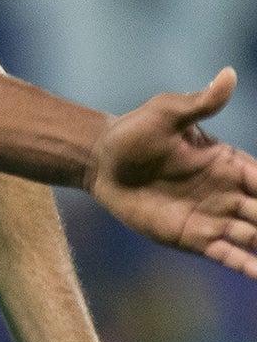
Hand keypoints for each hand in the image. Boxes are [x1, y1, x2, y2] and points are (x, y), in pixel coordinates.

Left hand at [86, 69, 256, 278]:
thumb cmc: (134, 133)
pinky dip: (248, 267)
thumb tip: (228, 74)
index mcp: (230, 164)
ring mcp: (213, 217)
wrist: (100, 162)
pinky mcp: (193, 237)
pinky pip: (227, 255)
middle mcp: (229, 193)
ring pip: (255, 238)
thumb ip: (200, 102)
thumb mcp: (167, 113)